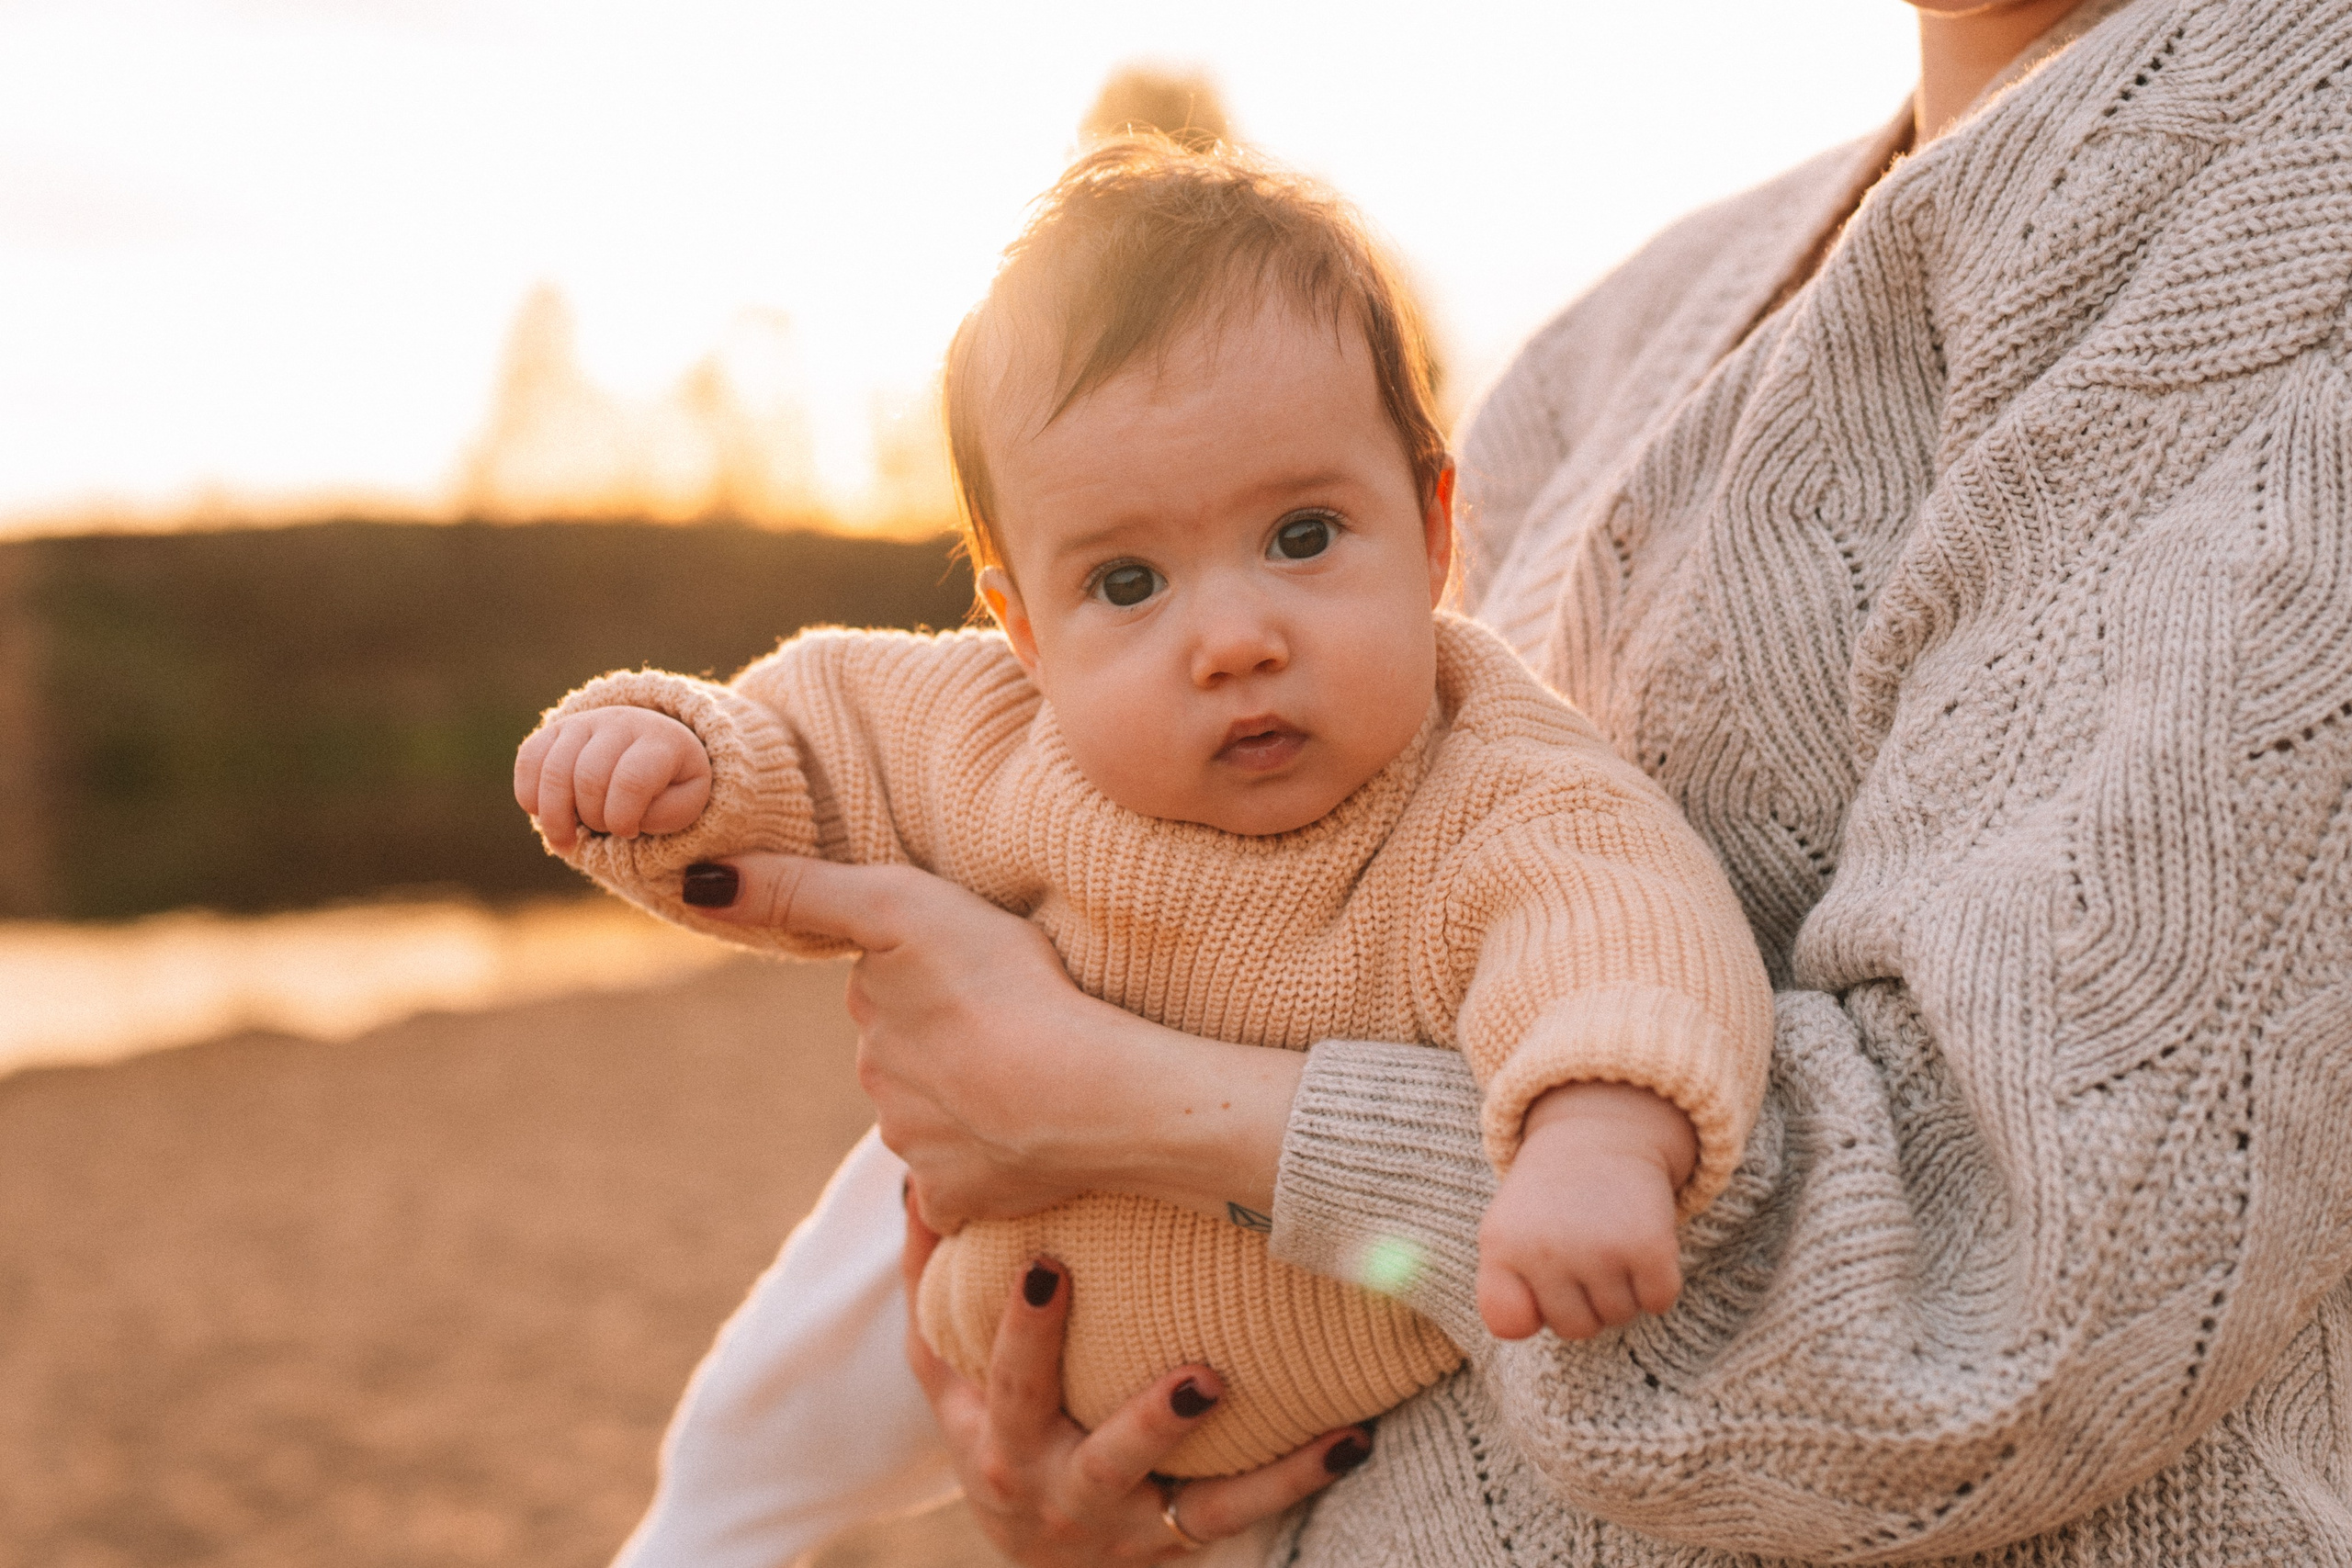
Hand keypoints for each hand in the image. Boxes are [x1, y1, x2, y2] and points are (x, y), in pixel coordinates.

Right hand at [514, 707, 711, 850]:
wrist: (655, 749)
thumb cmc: (674, 789)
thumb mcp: (694, 812)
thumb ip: (691, 835)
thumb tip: (704, 884)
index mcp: (665, 742)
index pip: (632, 779)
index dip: (623, 817)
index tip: (629, 831)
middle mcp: (625, 722)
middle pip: (587, 777)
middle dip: (592, 817)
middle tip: (605, 832)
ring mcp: (588, 722)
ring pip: (553, 769)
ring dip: (555, 815)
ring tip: (569, 839)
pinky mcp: (557, 730)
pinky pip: (530, 759)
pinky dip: (531, 795)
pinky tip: (548, 814)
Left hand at [678, 852, 1302, 1233]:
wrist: (1081, 1093)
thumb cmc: (1001, 983)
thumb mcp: (896, 903)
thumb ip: (800, 891)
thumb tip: (696, 883)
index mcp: (872, 1021)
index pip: (888, 998)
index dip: (929, 984)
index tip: (970, 979)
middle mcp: (882, 1089)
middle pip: (909, 1063)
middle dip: (945, 1051)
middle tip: (1006, 1029)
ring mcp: (919, 1151)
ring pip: (936, 1125)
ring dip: (970, 1110)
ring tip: (1028, 1085)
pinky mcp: (959, 1201)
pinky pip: (961, 1192)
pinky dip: (987, 1175)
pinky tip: (1023, 1153)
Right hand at [900, 1199, 1369, 1562]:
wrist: (1030, 1549)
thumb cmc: (991, 1427)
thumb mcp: (942, 1372)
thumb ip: (926, 1278)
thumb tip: (915, 1182)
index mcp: (996, 1435)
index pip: (1007, 1380)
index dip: (1024, 1327)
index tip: (1050, 1264)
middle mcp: (1054, 1488)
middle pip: (1102, 1455)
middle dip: (1144, 1418)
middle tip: (1200, 1376)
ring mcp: (1119, 1521)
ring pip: (1179, 1494)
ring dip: (1231, 1459)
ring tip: (1261, 1398)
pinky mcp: (1173, 1540)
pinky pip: (1239, 1510)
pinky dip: (1298, 1476)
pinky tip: (1354, 1435)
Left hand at [1475, 1081, 1695, 1341]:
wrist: (1601, 1133)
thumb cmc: (1551, 1199)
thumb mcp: (1505, 1233)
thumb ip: (1499, 1291)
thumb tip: (1520, 1332)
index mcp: (1502, 1244)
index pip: (1509, 1323)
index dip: (1531, 1306)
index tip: (1537, 1270)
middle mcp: (1547, 1249)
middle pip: (1576, 1328)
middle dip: (1584, 1299)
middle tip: (1581, 1248)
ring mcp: (1599, 1249)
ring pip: (1620, 1316)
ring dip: (1623, 1288)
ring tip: (1608, 1238)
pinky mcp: (1650, 1246)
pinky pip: (1659, 1301)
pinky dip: (1656, 1281)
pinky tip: (1640, 1242)